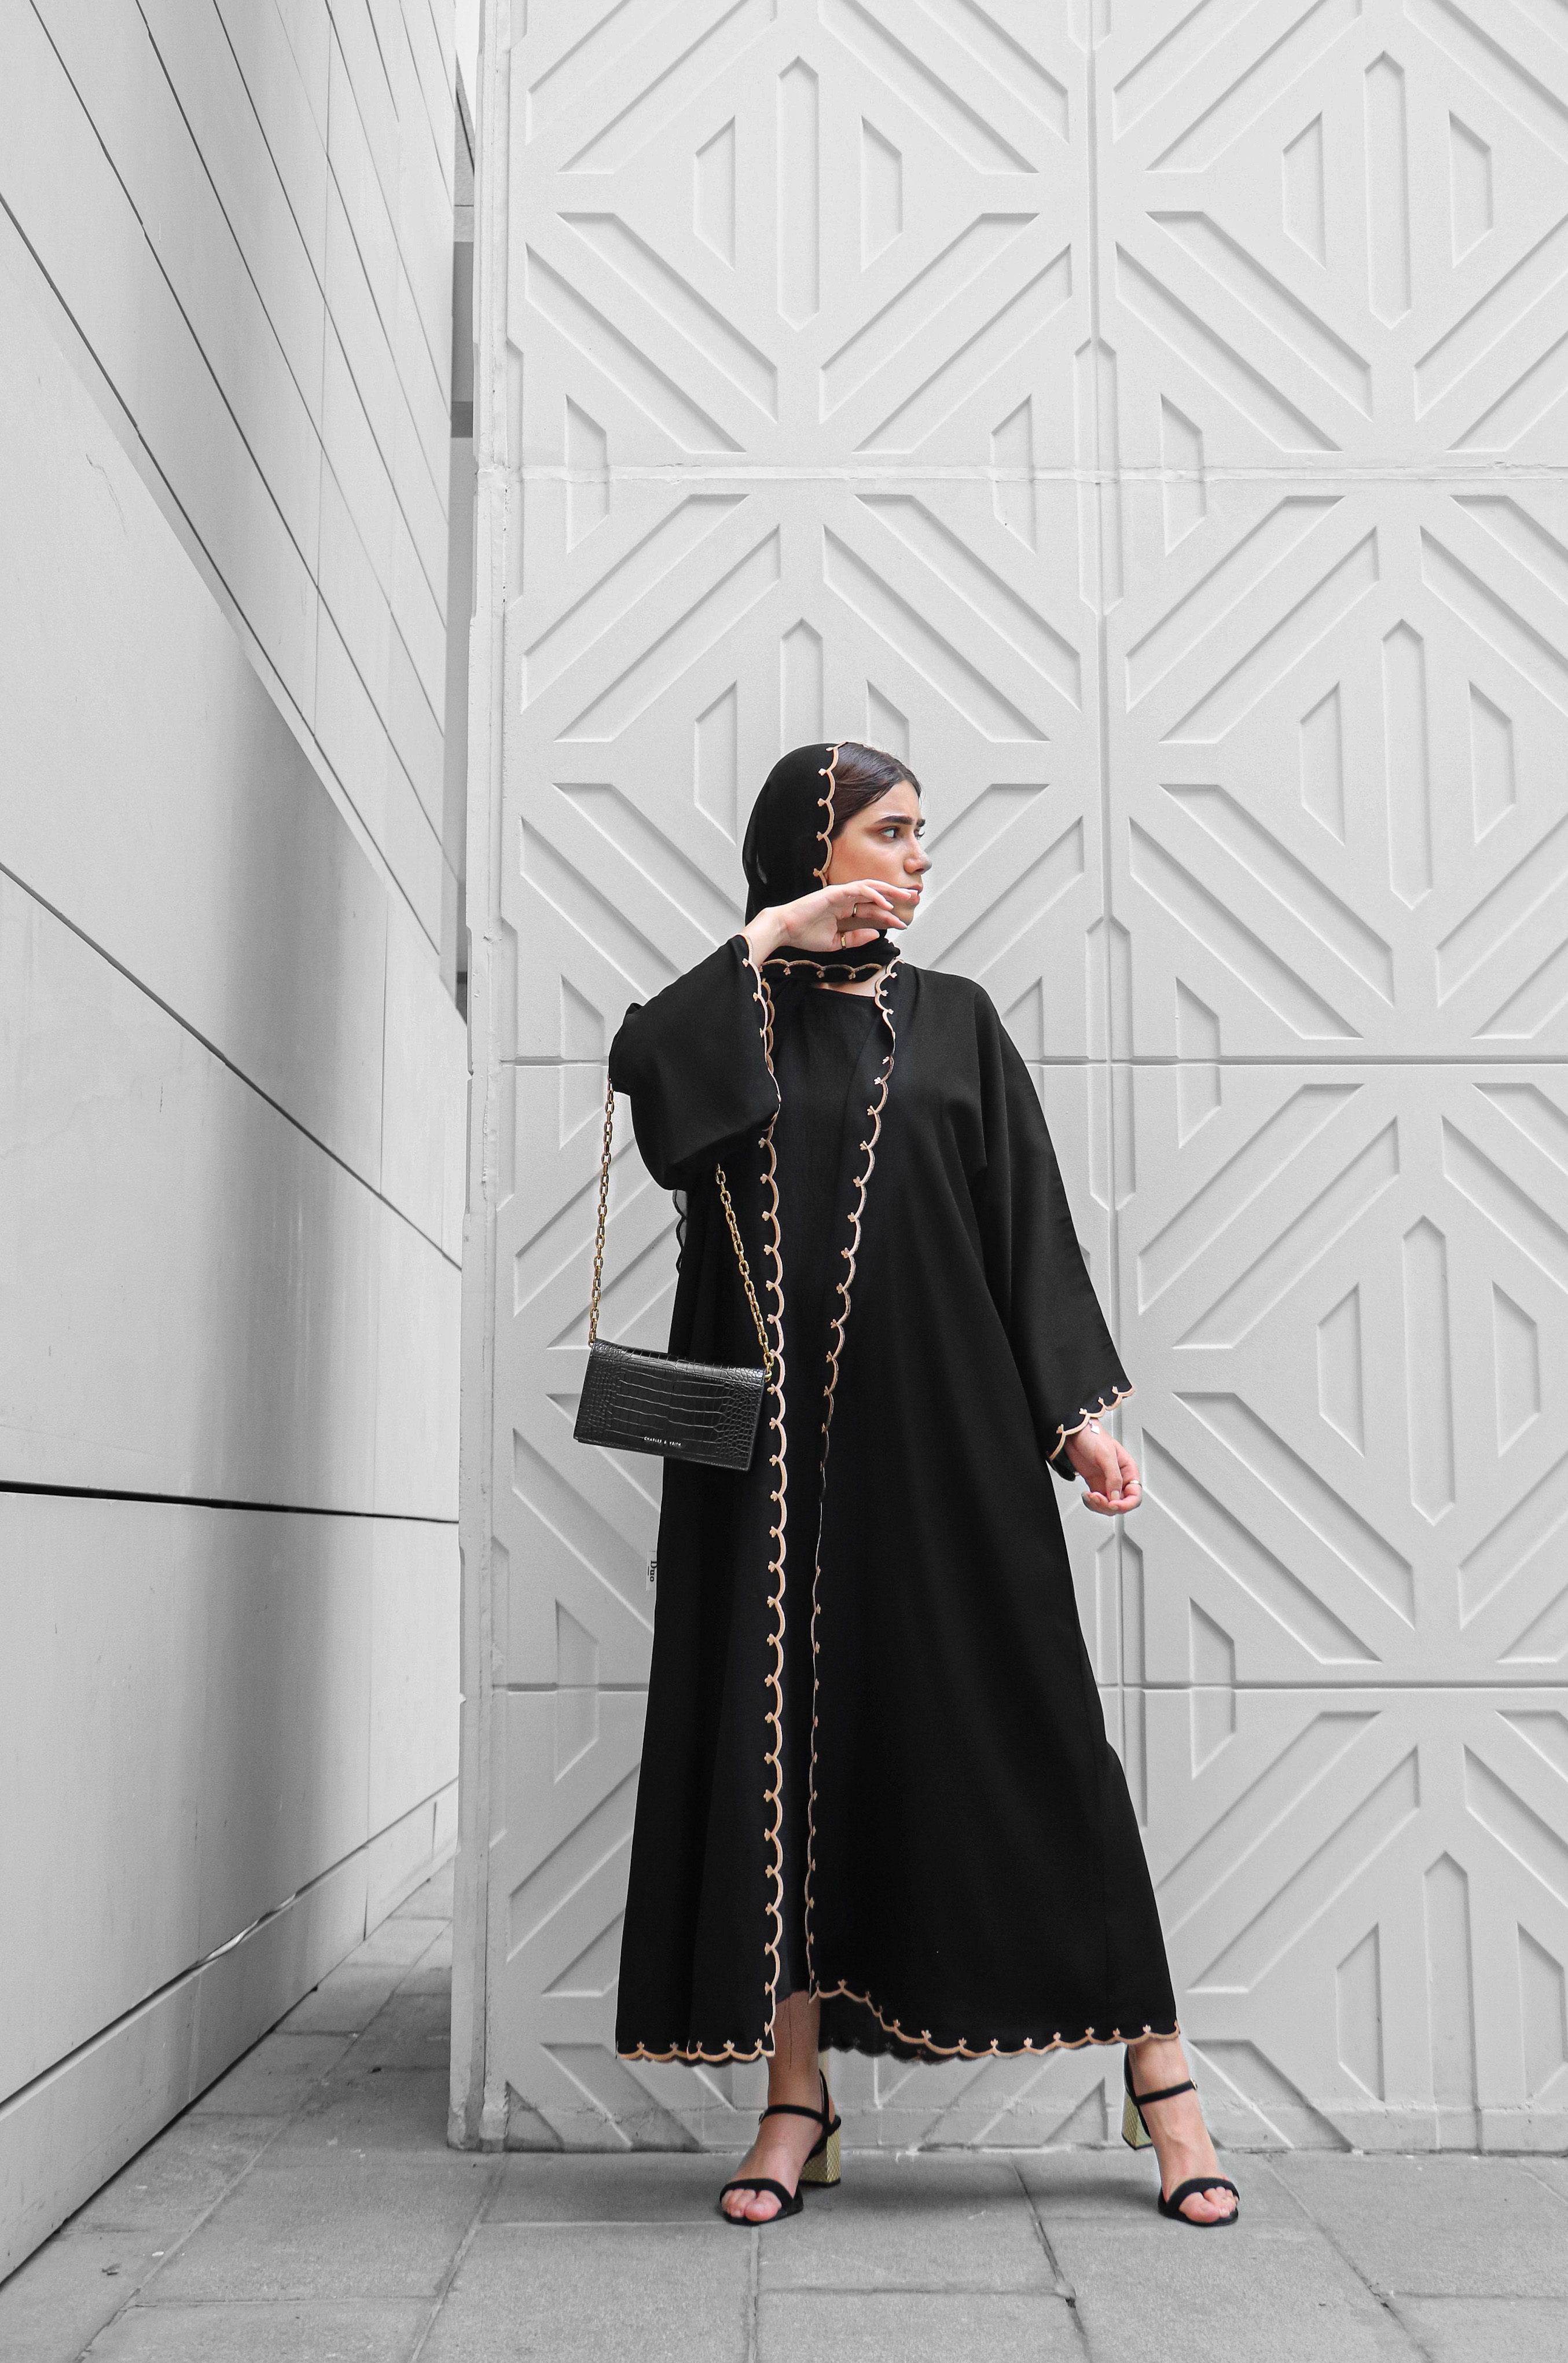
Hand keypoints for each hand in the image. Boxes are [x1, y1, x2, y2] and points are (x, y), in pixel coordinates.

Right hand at [743, 878, 919, 967]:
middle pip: (875, 894)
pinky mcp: (834, 892)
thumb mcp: (836, 942)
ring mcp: (839, 894)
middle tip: (913, 898)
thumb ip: (855, 938)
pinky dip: (873, 894)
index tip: (902, 923)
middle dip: (895, 896)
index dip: (888, 915)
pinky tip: (885, 902)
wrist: (784, 930)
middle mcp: (844, 899)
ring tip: (905, 896)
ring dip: (889, 891)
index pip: (871, 909)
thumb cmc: (805, 935)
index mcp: (844, 909)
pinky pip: (858, 890)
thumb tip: (876, 933)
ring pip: (870, 887)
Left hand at [1065, 1421, 1140, 1515]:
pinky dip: (1091, 1502)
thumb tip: (1115, 1497)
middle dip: (1108, 1505)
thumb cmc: (1093, 1437)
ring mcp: (1107, 1483)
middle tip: (1096, 1498)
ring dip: (1098, 1505)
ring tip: (1089, 1496)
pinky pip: (1098, 1501)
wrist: (1074, 1433)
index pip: (1135, 1495)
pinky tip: (1086, 1495)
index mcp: (1128, 1470)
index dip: (1126, 1504)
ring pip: (1109, 1505)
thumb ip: (1113, 1477)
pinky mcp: (1095, 1484)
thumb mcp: (1106, 1455)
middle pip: (1121, 1503)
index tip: (1113, 1505)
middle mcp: (1120, 1479)